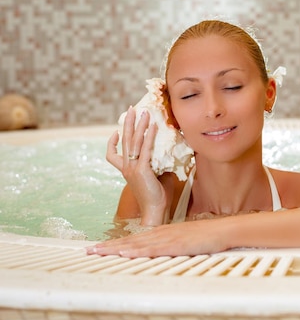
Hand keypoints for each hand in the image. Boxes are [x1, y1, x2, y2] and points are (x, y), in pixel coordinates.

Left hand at [86, 221, 227, 256]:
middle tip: (87, 250)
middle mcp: (161, 233)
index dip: (116, 243)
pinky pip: (153, 248)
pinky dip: (137, 250)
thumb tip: (161, 251)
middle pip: (130, 240)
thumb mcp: (185, 239)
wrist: (223, 230)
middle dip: (108, 245)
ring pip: (136, 244)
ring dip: (116, 248)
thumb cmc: (207, 236)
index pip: (134, 238)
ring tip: (98, 252)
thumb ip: (171, 244)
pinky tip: (126, 252)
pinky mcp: (175, 245)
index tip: (99, 247)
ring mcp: (167, 238)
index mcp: (162, 232)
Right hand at [106, 107, 166, 225]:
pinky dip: (149, 137)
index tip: (116, 132)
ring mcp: (132, 168)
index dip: (112, 143)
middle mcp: (126, 168)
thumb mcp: (155, 177)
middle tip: (131, 109)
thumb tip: (168, 155)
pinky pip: (145, 149)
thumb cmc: (157, 196)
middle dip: (128, 123)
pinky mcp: (142, 170)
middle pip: (124, 141)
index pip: (112, 155)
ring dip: (139, 125)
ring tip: (143, 112)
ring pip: (134, 142)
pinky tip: (154, 127)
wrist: (154, 210)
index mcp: (126, 171)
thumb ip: (158, 164)